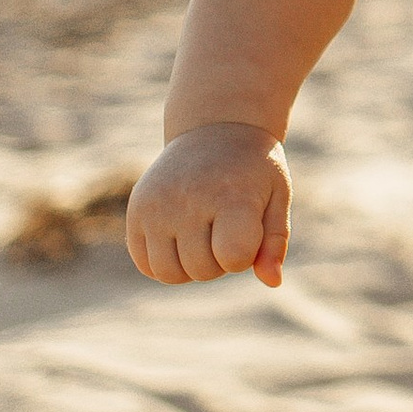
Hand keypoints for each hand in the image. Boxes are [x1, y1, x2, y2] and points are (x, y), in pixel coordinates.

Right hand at [127, 125, 291, 288]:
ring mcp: (157, 206)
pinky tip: (180, 238)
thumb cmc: (252, 169)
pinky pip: (145, 264)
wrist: (214, 128)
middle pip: (202, 271)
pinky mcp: (136, 210)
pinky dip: (163, 262)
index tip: (248, 229)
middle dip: (220, 261)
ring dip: (190, 267)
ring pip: (169, 274)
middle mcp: (187, 201)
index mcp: (229, 196)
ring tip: (203, 236)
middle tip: (225, 227)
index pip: (233, 258)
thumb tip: (273, 283)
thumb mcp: (276, 196)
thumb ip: (274, 241)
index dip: (244, 255)